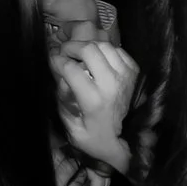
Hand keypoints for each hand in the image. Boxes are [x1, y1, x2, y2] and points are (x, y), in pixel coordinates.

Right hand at [53, 40, 137, 172]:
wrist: (125, 139)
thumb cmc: (94, 136)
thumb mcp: (72, 127)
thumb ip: (63, 102)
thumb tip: (62, 78)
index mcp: (94, 99)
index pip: (72, 69)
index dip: (57, 61)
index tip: (52, 61)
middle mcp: (112, 84)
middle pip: (90, 50)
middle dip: (72, 47)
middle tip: (63, 51)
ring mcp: (125, 75)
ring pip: (104, 46)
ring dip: (88, 46)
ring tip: (78, 53)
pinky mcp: (134, 71)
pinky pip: (117, 50)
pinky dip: (104, 51)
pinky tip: (97, 58)